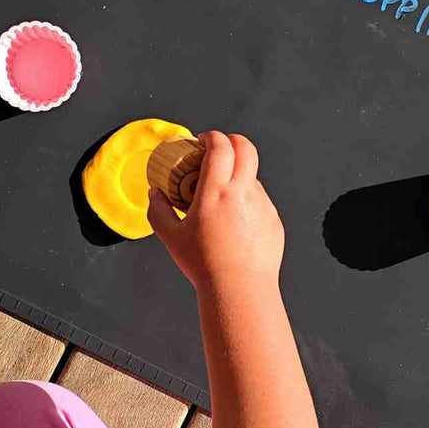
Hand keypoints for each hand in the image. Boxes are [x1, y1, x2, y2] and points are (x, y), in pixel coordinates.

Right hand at [147, 131, 283, 292]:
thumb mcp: (171, 237)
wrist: (240, 290)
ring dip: (238, 174)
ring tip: (221, 197)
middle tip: (218, 150)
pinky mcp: (273, 219)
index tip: (202, 141)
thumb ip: (158, 210)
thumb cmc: (205, 265)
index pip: (220, 146)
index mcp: (217, 192)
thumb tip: (154, 194)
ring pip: (252, 176)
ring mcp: (262, 205)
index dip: (211, 137)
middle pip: (246, 148)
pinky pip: (260, 200)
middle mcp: (243, 193)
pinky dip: (247, 200)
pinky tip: (234, 222)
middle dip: (232, 141)